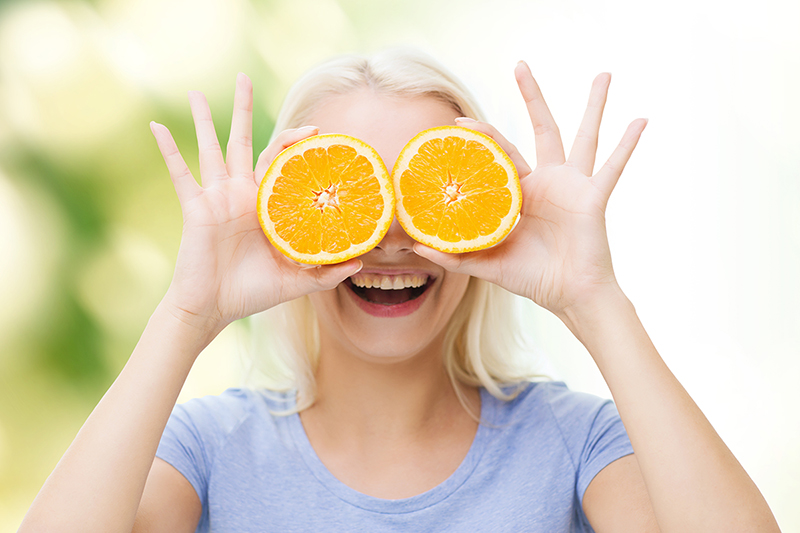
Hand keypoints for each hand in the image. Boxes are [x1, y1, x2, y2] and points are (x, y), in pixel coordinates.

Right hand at [151, 74, 361, 332]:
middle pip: (243, 142)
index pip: (281, 162)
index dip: (295, 143)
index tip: (316, 129)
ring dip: (203, 120)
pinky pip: (179, 173)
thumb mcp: (295, 282)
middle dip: (243, 110)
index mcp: (264, 205)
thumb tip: (361, 263)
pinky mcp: (196, 208)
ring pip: (210, 149)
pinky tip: (156, 125)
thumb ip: (326, 272)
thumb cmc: (251, 293)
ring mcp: (216, 198)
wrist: (213, 309)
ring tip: (195, 93)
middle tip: (243, 77)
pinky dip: (168, 149)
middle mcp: (240, 194)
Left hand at [414, 61, 646, 316]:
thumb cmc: (533, 278)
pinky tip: (641, 120)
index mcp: (522, 192)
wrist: (569, 296)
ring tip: (604, 74)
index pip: (500, 154)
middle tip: (520, 65)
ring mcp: (573, 186)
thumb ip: (455, 254)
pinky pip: (613, 167)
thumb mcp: (488, 264)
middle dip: (532, 97)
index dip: (482, 137)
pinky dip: (628, 145)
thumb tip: (415, 247)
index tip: (458, 123)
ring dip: (594, 106)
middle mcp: (548, 181)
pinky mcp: (593, 198)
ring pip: (584, 137)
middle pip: (541, 129)